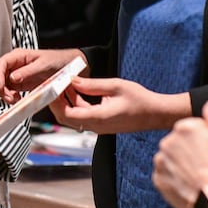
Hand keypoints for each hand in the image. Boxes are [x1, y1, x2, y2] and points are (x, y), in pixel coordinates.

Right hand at [0, 48, 83, 103]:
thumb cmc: (58, 60)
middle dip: (0, 87)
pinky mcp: (20, 85)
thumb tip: (12, 77)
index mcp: (18, 56)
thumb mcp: (44, 65)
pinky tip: (18, 100)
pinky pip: (9, 92)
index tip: (0, 86)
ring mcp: (16, 75)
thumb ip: (27, 71)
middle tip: (9, 97)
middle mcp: (14, 65)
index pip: (1, 63)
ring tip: (15, 100)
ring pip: (1, 85)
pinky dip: (10, 98)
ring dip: (4, 94)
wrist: (69, 67)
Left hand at [47, 76, 189, 133]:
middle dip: (58, 100)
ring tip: (65, 82)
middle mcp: (96, 126)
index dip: (55, 102)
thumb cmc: (140, 100)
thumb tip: (72, 80)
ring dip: (67, 100)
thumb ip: (92, 84)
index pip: (67, 115)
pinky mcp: (101, 124)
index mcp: (98, 118)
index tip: (51, 88)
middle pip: (67, 117)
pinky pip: (83, 115)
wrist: (156, 113)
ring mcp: (99, 127)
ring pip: (74, 115)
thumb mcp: (115, 86)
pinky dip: (77, 103)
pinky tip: (77, 89)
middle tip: (54, 84)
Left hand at [153, 101, 207, 207]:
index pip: (191, 127)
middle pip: (179, 142)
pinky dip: (175, 178)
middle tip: (207, 164)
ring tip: (199, 176)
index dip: (204, 139)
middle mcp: (167, 141)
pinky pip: (166, 174)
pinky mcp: (158, 178)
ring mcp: (161, 160)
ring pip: (171, 157)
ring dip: (181, 164)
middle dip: (190, 150)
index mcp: (184, 127)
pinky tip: (189, 183)